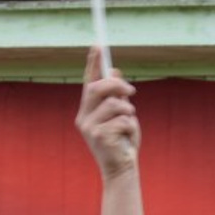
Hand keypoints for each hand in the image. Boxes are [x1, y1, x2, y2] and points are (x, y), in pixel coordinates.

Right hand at [76, 46, 139, 179]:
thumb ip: (117, 95)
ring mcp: (89, 129)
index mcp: (87, 112)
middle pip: (96, 89)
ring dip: (127, 110)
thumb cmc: (122, 141)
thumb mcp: (120, 114)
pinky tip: (127, 137)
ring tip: (130, 121)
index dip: (92, 64)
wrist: (121, 168)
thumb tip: (114, 71)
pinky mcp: (99, 137)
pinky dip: (130, 125)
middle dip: (116, 85)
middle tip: (131, 90)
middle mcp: (84, 119)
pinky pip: (121, 120)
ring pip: (113, 104)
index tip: (98, 45)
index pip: (88, 83)